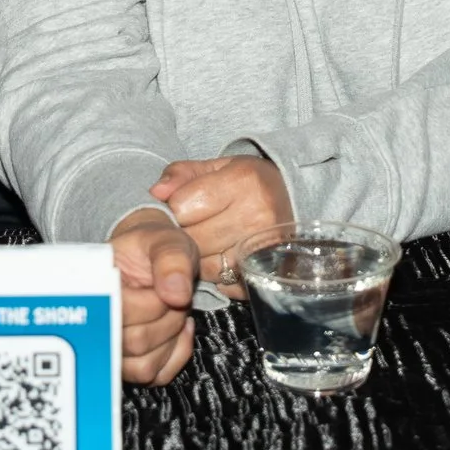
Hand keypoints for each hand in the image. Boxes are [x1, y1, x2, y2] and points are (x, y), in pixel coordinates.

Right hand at [110, 209, 197, 385]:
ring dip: (171, 338)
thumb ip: (172, 259)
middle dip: (168, 318)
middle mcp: (97, 324)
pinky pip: (155, 376)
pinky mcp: (129, 365)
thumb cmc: (154, 248)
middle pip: (134, 342)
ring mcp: (112, 348)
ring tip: (173, 311)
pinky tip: (178, 330)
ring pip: (144, 366)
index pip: (119, 312)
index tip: (164, 285)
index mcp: (96, 288)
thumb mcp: (166, 240)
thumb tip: (176, 294)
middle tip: (173, 296)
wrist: (149, 258)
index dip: (153, 303)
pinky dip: (176, 354)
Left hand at [151, 156, 292, 295]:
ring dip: (198, 257)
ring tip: (209, 241)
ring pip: (204, 265)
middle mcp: (257, 214)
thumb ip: (182, 174)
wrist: (293, 202)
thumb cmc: (248, 183)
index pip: (182, 205)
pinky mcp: (266, 273)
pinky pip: (222, 283)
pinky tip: (223, 257)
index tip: (184, 206)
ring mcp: (263, 248)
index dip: (175, 208)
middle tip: (194, 227)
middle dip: (185, 235)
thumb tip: (156, 192)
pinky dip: (216, 274)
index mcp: (243, 180)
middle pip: (192, 238)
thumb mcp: (217, 167)